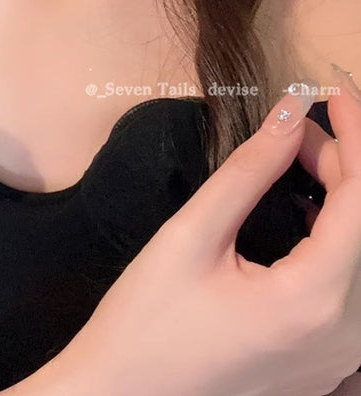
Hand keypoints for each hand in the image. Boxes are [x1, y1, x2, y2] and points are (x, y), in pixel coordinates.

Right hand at [3, 71, 360, 395]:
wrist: (121, 395)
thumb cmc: (146, 318)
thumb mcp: (191, 234)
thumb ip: (248, 171)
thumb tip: (288, 115)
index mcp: (316, 300)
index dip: (356, 136)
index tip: (333, 92)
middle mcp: (348, 335)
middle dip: (345, 163)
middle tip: (297, 127)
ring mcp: (342, 357)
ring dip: (343, 198)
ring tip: (300, 160)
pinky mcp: (326, 363)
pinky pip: (351, 287)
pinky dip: (338, 236)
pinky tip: (309, 212)